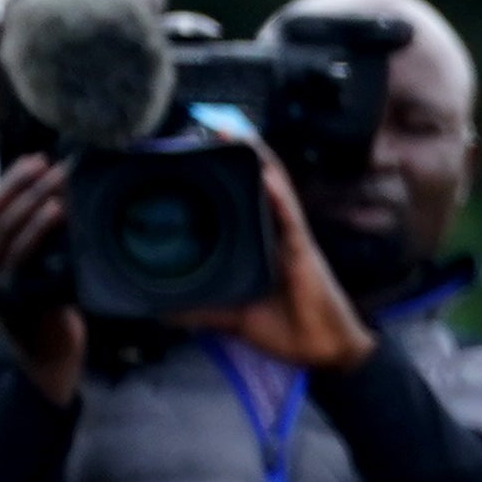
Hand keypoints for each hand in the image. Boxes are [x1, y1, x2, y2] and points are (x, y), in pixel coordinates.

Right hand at [0, 157, 84, 404]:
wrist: (50, 361)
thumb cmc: (41, 311)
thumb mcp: (22, 273)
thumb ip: (6, 244)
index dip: (8, 185)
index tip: (34, 162)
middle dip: (22, 187)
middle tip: (50, 164)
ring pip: (9, 233)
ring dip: (35, 201)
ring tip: (60, 179)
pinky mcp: (15, 297)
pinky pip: (26, 256)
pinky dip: (41, 230)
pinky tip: (60, 211)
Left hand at [184, 147, 378, 371]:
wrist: (320, 351)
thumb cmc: (284, 330)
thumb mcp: (230, 318)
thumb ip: (200, 310)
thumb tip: (162, 311)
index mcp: (258, 247)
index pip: (239, 204)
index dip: (221, 177)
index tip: (196, 154)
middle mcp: (274, 234)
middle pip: (254, 186)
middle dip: (234, 156)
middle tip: (207, 129)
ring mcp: (289, 237)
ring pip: (272, 188)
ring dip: (255, 159)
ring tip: (232, 131)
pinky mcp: (301, 247)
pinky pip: (288, 212)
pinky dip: (276, 189)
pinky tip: (263, 170)